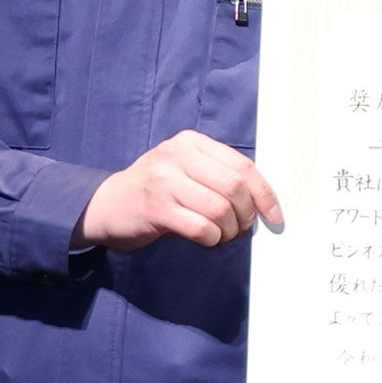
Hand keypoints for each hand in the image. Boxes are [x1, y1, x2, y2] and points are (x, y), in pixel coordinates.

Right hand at [73, 131, 281, 250]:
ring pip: (220, 209)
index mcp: (191, 142)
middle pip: (234, 187)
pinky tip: (207, 239)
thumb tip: (261, 202)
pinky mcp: (156, 208)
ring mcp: (164, 180)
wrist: (107, 205)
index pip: (242, 166)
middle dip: (246, 215)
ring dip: (229, 230)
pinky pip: (201, 228)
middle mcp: (177, 155)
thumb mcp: (185, 170)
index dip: (264, 194)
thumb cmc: (157, 190)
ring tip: (223, 235)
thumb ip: (218, 176)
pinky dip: (213, 239)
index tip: (274, 216)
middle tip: (242, 229)